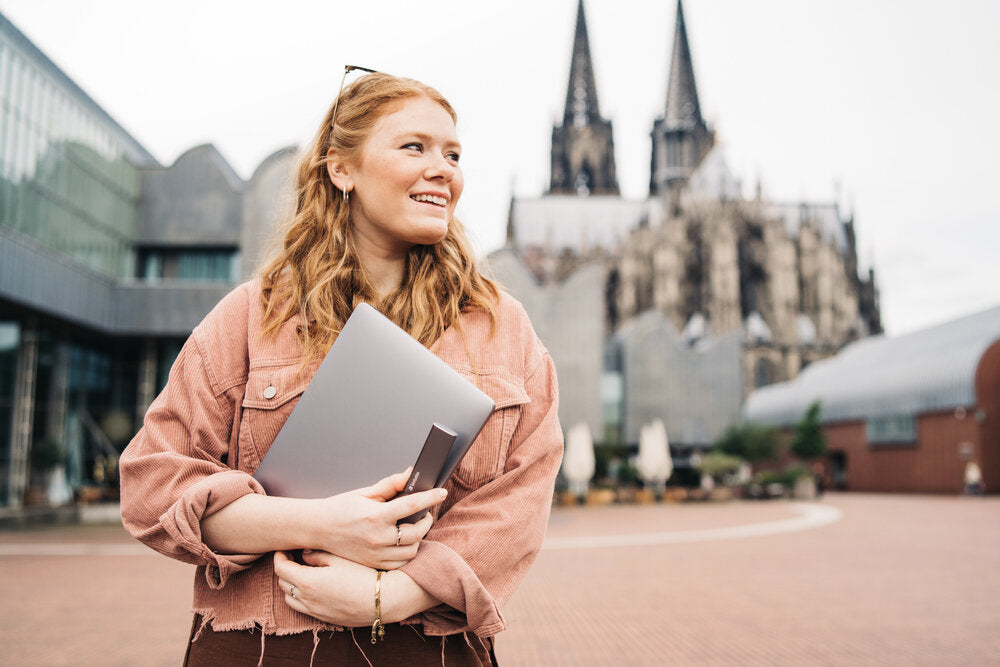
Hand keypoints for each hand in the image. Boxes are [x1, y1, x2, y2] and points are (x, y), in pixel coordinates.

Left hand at [275, 550, 375, 625]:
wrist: (383, 599)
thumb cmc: (363, 575)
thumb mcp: (339, 558)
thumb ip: (317, 555)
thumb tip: (304, 554)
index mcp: (307, 582)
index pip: (281, 569)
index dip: (279, 557)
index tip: (284, 549)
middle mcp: (307, 600)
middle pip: (283, 584)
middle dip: (284, 569)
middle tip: (293, 558)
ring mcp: (315, 611)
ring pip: (290, 599)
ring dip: (291, 586)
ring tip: (302, 574)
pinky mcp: (325, 619)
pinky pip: (303, 608)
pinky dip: (301, 597)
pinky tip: (315, 587)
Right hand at [309, 468, 445, 569]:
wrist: (318, 528)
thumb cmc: (341, 508)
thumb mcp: (365, 492)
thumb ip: (391, 484)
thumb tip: (411, 474)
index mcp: (376, 516)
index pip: (411, 505)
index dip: (430, 498)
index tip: (441, 492)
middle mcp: (377, 537)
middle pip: (416, 532)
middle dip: (427, 521)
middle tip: (426, 513)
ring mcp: (375, 554)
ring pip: (411, 550)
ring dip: (418, 538)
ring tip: (415, 527)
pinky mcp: (373, 564)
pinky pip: (400, 563)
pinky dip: (407, 552)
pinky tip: (404, 542)